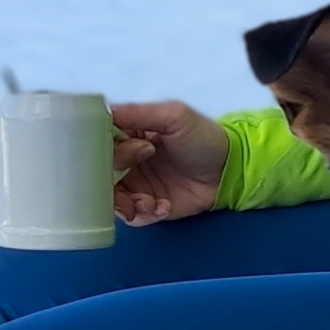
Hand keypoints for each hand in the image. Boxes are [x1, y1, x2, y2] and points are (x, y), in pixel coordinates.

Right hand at [109, 100, 228, 223]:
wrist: (230, 169)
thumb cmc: (203, 137)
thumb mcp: (173, 116)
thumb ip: (138, 114)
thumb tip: (104, 113)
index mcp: (129, 135)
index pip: (99, 143)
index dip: (101, 149)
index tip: (117, 151)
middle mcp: (127, 161)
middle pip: (100, 173)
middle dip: (111, 178)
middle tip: (134, 170)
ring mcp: (137, 185)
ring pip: (112, 198)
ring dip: (124, 202)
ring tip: (146, 202)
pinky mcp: (149, 206)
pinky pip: (133, 216)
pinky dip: (144, 214)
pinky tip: (162, 207)